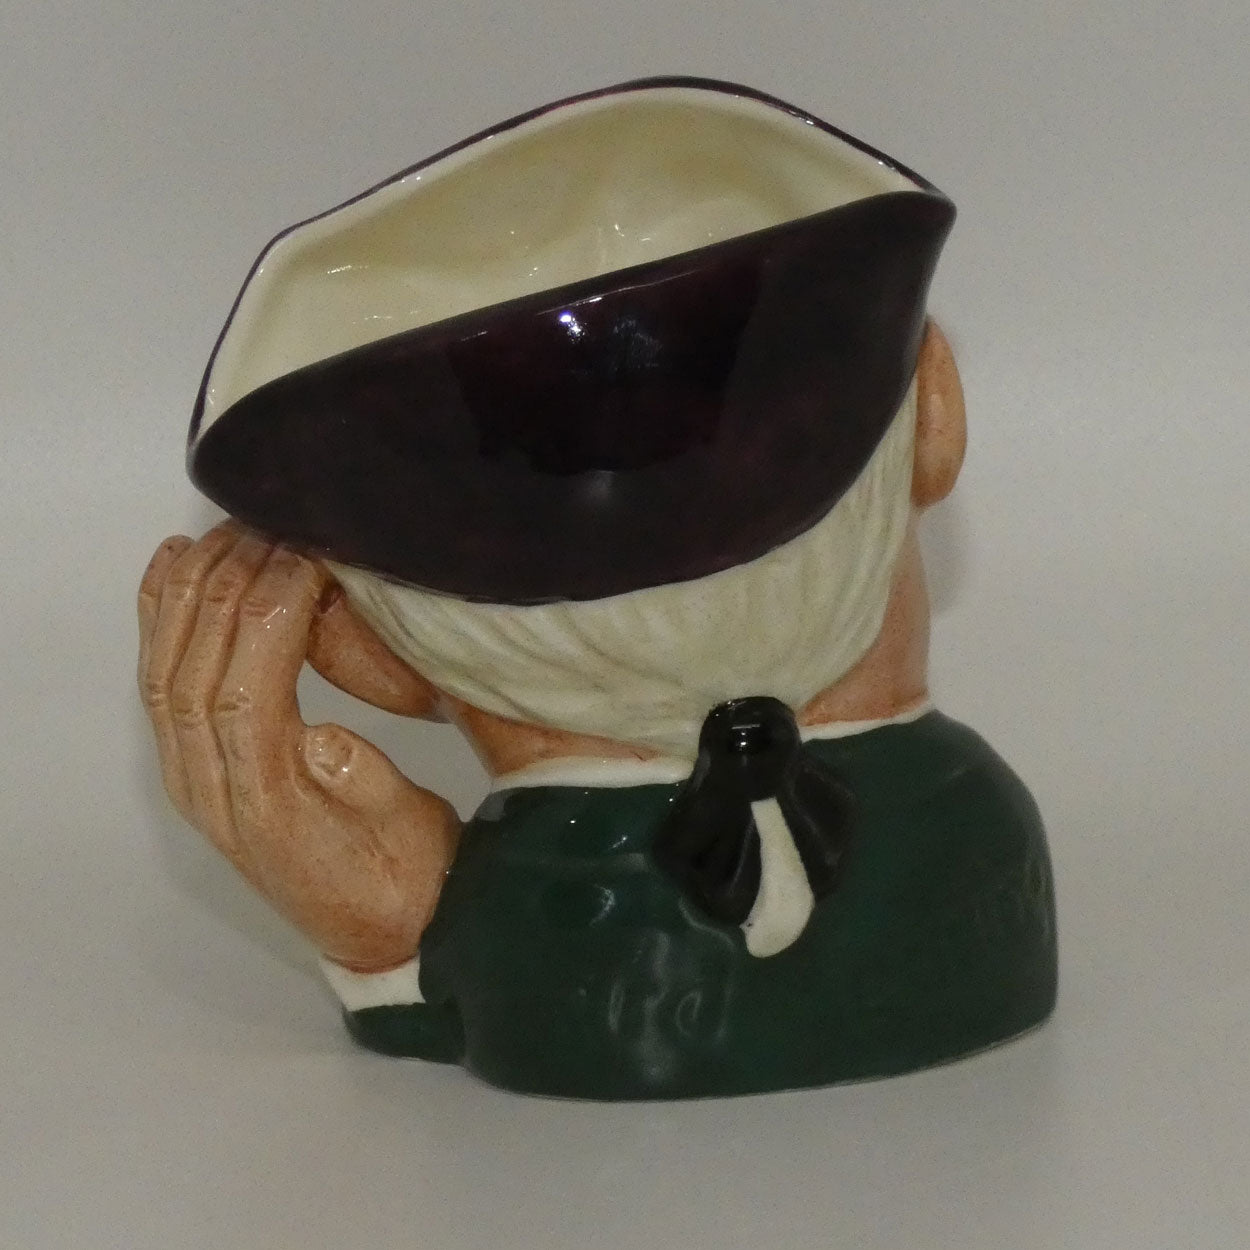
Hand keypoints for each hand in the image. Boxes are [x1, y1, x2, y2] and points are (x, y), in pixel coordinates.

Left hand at [138, 522, 459, 972]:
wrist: (380, 931)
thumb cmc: (405, 881)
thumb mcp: (412, 839)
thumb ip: (367, 791)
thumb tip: (323, 742)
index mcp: (270, 808)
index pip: (248, 696)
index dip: (271, 620)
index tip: (309, 558)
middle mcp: (215, 791)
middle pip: (195, 674)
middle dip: (229, 589)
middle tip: (272, 526)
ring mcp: (195, 777)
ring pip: (165, 673)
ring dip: (189, 594)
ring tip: (228, 531)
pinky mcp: (195, 766)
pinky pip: (160, 684)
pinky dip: (160, 619)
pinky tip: (173, 568)